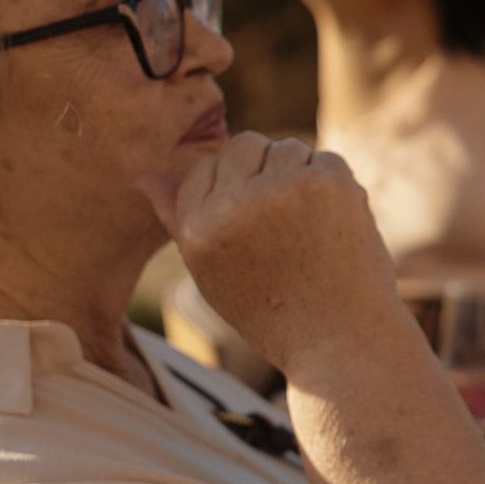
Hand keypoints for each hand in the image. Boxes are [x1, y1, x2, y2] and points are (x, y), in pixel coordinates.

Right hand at [137, 133, 406, 377]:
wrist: (341, 339)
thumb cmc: (272, 311)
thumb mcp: (211, 272)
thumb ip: (178, 218)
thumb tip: (143, 177)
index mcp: (198, 229)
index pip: (203, 169)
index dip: (230, 189)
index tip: (254, 222)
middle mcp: (235, 205)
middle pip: (243, 144)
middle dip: (261, 169)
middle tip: (282, 218)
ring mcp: (285, 189)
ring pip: (286, 147)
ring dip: (296, 173)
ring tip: (305, 224)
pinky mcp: (330, 182)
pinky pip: (325, 158)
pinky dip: (330, 184)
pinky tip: (332, 225)